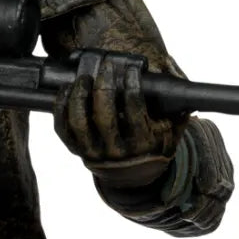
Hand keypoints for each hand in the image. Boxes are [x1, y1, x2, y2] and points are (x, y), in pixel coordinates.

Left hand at [53, 51, 184, 188]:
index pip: (134, 110)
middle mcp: (117, 151)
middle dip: (104, 86)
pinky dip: (61, 107)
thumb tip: (166, 65)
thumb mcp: (174, 125)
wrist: (135, 174)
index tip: (130, 68)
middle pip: (105, 116)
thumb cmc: (156, 142)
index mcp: (143, 144)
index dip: (131, 85)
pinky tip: (67, 90)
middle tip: (107, 66)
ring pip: (79, 122)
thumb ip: (177, 98)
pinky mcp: (77, 150)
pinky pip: (63, 128)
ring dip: (79, 96)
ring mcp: (94, 152)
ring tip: (84, 77)